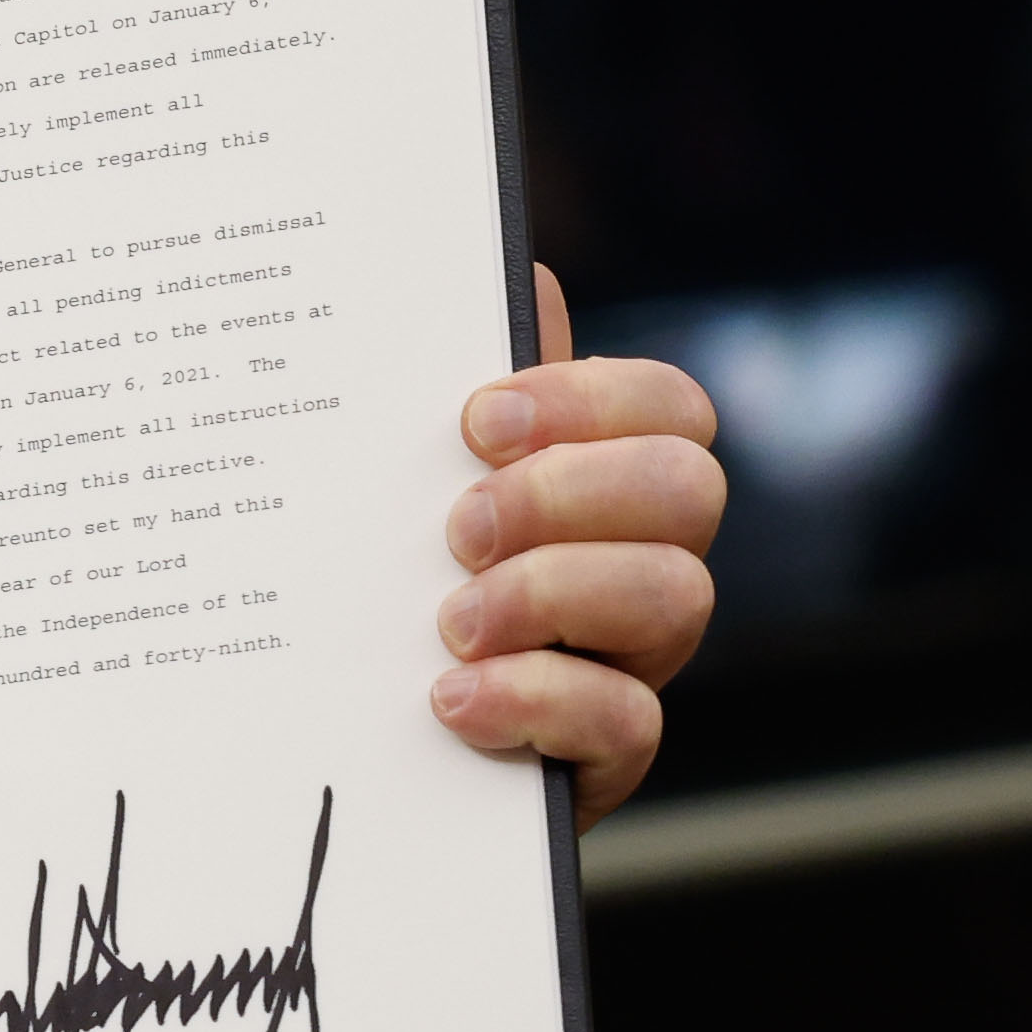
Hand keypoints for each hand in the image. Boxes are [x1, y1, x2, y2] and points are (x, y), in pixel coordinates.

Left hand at [434, 267, 721, 828]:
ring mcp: (633, 660)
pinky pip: (630, 721)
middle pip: (691, 490)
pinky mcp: (604, 756)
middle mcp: (641, 563)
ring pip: (678, 597)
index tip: (476, 421)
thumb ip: (465, 400)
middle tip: (458, 528)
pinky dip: (539, 699)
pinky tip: (455, 698)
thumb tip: (526, 274)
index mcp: (604, 484)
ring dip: (551, 594)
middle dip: (569, 494)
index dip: (589, 400)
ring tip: (449, 623)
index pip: (669, 408)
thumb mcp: (404, 490)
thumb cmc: (382, 593)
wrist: (340, 748)